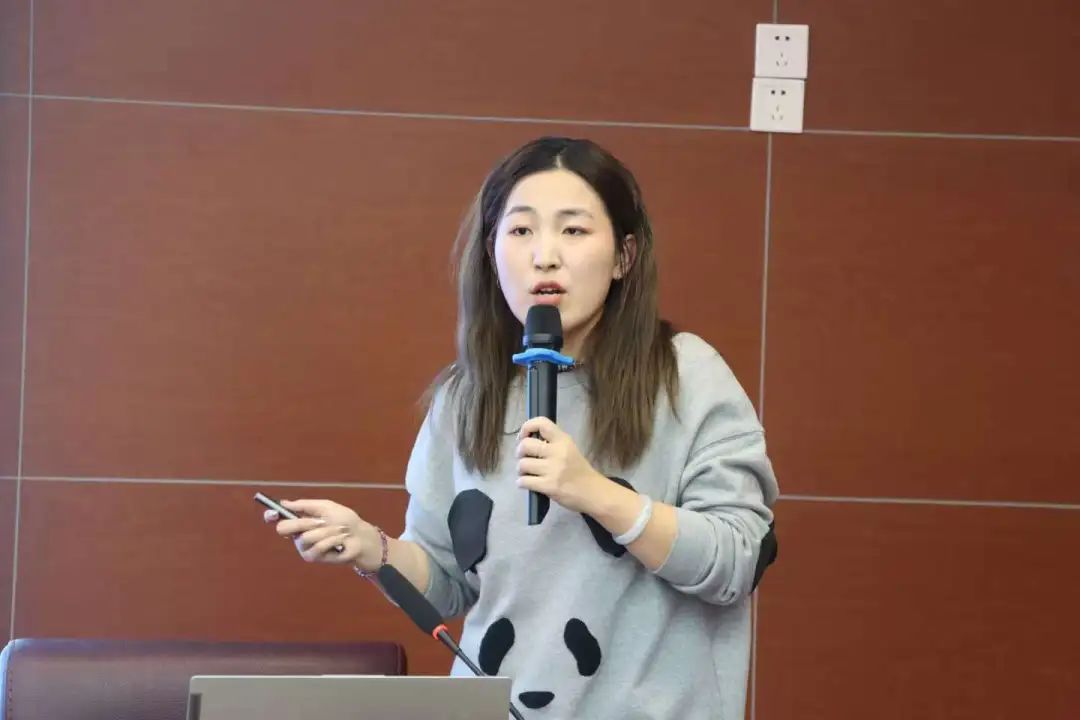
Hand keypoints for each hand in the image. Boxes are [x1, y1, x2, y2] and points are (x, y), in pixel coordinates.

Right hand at [262, 498, 382, 570]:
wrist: (360, 535)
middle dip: (302, 523)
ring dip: (325, 531)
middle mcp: (298, 534)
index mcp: (300, 520)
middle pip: (284, 528)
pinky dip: (331, 540)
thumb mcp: (325, 507)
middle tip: (320, 521)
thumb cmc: (344, 519)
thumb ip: (304, 505)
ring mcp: (304, 547)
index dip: (271, 515)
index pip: (278, 518)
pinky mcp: (313, 557)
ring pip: (304, 538)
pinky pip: (317, 547)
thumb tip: (284, 502)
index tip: (271, 512)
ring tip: (338, 530)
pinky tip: (340, 540)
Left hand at [515, 417, 605, 513]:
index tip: (523, 437)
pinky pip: (524, 481)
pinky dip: (521, 483)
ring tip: (527, 473)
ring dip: (520, 470)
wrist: (594, 493)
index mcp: (563, 440)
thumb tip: (527, 441)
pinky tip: (527, 483)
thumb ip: (552, 443)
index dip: (527, 427)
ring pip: (522, 464)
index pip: (541, 423)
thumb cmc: (579, 471)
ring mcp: (553, 469)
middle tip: (524, 458)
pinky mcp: (549, 486)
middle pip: (525, 445)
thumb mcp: (569, 449)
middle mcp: (558, 452)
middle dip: (519, 452)